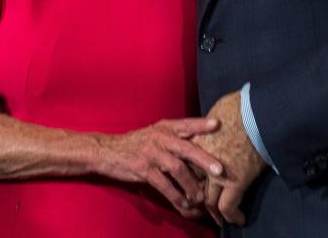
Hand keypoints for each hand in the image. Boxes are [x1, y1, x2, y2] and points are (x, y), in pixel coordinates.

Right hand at [95, 117, 222, 218]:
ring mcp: (151, 153)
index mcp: (165, 127)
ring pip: (176, 169)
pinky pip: (163, 185)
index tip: (218, 124)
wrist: (107, 150)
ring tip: (202, 197)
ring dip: (191, 185)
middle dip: (204, 159)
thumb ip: (176, 137)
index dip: (202, 124)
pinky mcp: (142, 169)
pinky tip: (184, 205)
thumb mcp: (156, 133)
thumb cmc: (137, 142)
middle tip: (219, 170)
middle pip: (186, 148)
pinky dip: (175, 196)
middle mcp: (160, 137)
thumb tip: (202, 146)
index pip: (186, 123)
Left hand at [193, 91, 266, 225]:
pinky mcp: (235, 182)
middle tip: (203, 208)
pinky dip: (232, 216)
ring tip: (219, 218)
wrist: (256, 112)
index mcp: (196, 144)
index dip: (192, 179)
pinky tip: (239, 220)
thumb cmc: (239, 107)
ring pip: (209, 201)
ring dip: (215, 211)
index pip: (188, 168)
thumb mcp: (216, 113)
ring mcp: (217, 174)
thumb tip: (214, 125)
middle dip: (198, 200)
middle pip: (195, 187)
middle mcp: (202, 162)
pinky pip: (228, 207)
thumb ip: (209, 126)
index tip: (196, 186)